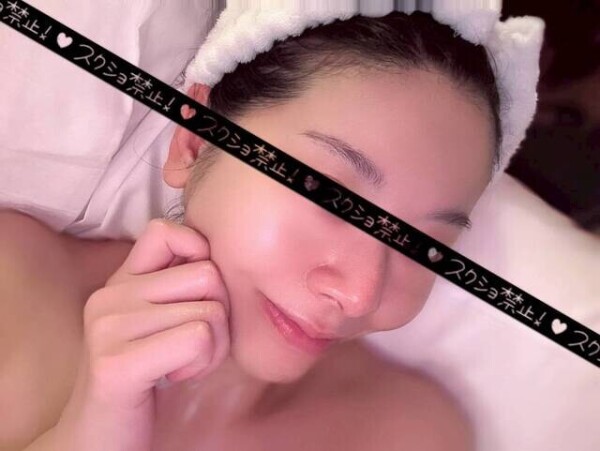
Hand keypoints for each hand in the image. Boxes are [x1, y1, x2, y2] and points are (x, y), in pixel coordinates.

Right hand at [54, 219, 230, 450]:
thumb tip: (217, 255)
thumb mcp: (157, 323)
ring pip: (210, 310)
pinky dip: (203, 362)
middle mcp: (109, 297)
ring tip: (185, 363)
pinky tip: (176, 376)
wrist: (97, 439)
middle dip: (220, 314)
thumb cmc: (143, 378)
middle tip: (197, 345)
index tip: (199, 295)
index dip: (199, 253)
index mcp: (120, 282)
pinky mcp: (117, 363)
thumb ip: (176, 287)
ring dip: (215, 346)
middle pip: (207, 275)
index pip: (166, 231)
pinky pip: (199, 338)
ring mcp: (109, 327)